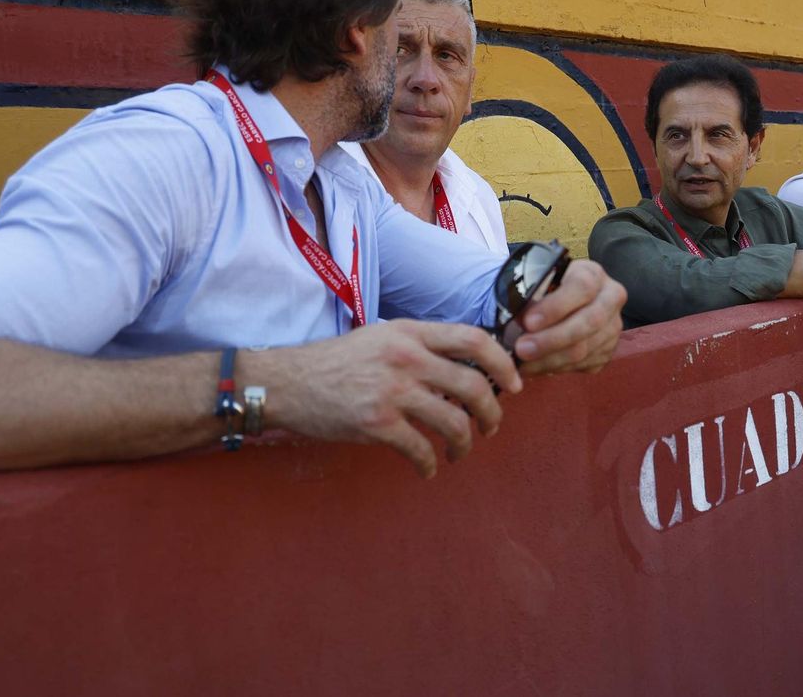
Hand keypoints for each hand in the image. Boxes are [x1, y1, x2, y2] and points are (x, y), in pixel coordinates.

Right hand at [259, 320, 521, 477]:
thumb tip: (463, 372)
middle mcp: (406, 358)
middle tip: (491, 428)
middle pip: (474, 385)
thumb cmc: (336, 361)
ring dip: (465, 444)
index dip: (502, 363)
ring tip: (460, 452)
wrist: (288, 382)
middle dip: (492, 414)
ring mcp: (392, 391)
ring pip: (454, 422)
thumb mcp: (381, 337)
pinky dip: (430, 465)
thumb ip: (420, 347)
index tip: (514, 384)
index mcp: (410, 333)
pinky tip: (427, 469)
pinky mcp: (376, 423)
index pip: (473, 339)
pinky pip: (420, 450)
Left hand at [511, 259, 625, 375]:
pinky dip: (556, 368)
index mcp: (593, 274)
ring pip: (584, 349)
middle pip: (589, 322)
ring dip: (549, 359)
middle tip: (522, 349)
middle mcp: (610, 298)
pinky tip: (536, 366)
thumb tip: (518, 320)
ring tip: (522, 363)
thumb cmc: (547, 288)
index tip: (528, 322)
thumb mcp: (539, 281)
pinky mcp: (608, 351)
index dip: (555, 307)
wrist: (566, 302)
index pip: (581, 288)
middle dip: (551, 339)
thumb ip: (531, 296)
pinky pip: (583, 364)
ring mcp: (613, 327)